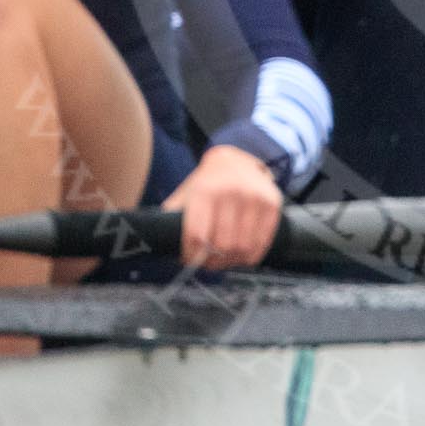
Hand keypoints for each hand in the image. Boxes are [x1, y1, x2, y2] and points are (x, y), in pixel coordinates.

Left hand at [163, 145, 282, 269]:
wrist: (236, 161)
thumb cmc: (206, 184)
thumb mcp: (186, 194)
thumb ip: (172, 217)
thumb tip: (152, 243)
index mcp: (205, 191)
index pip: (197, 235)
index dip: (192, 256)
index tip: (190, 261)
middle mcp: (231, 192)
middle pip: (221, 245)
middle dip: (212, 262)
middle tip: (209, 264)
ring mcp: (254, 198)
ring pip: (242, 247)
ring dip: (232, 261)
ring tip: (225, 261)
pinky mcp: (271, 204)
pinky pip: (262, 242)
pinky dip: (251, 256)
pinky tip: (242, 256)